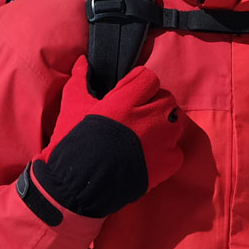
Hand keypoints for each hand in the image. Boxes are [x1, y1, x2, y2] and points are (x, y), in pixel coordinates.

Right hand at [30, 58, 185, 217]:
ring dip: (162, 126)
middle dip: (152, 104)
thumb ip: (81, 80)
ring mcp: (162, 143)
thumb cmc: (72, 143)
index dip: (138, 84)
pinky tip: (147, 157)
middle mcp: (149, 119)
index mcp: (127, 102)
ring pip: (175, 123)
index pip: (149, 78)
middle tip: (136, 116)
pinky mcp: (168, 165)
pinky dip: (166, 153)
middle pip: (166, 99)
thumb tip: (83, 62)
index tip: (128, 94)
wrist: (77, 187)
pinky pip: (177, 151)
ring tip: (144, 137)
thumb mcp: (73, 106)